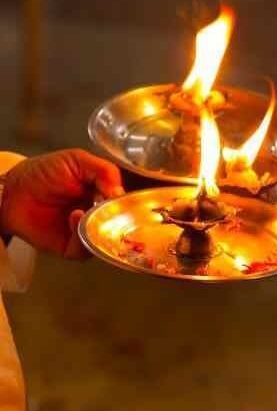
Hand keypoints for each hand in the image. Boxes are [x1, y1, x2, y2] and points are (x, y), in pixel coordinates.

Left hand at [0, 149, 123, 258]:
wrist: (13, 190)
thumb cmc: (42, 172)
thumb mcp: (77, 160)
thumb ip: (104, 171)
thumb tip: (121, 192)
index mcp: (104, 195)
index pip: (126, 204)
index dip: (128, 204)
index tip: (126, 199)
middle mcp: (98, 216)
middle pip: (121, 226)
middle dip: (119, 219)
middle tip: (113, 209)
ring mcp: (86, 233)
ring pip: (106, 240)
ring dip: (101, 227)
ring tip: (88, 211)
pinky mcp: (71, 248)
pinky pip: (86, 250)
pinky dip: (83, 237)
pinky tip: (74, 217)